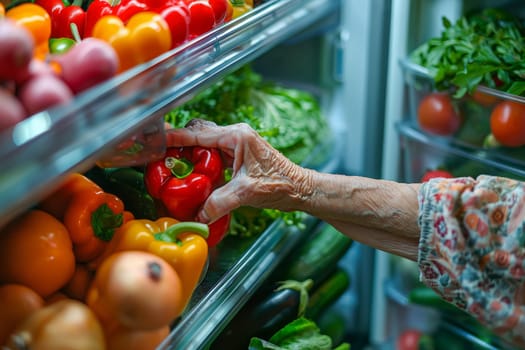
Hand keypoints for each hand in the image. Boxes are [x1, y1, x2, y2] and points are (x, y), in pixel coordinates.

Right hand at [166, 119, 308, 223]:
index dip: (175, 138)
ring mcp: (237, 144)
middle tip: (162, 156)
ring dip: (190, 153)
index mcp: (237, 136)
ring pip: (205, 143)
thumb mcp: (246, 193)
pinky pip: (213, 154)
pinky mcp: (238, 155)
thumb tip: (198, 217)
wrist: (300, 189)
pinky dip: (201, 162)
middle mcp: (236, 135)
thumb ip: (218, 203)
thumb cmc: (281, 184)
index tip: (157, 141)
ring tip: (172, 166)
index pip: (198, 134)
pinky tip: (193, 176)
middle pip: (199, 133)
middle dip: (180, 143)